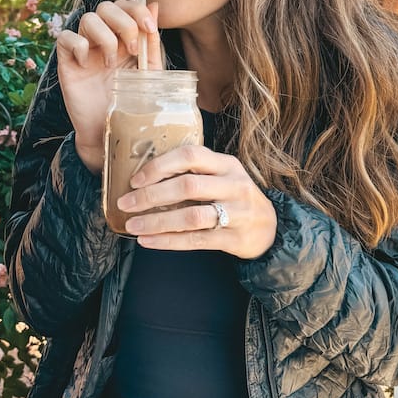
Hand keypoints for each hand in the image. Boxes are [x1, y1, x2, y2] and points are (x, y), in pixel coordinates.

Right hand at [55, 0, 162, 172]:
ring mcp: (83, 48)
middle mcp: (102, 38)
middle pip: (106, 6)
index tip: (149, 28)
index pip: (125, 6)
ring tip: (111, 62)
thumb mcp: (148, 71)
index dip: (137, 9)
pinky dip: (78, 46)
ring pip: (87, 19)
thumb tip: (155, 5)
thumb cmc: (130, 102)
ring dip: (104, 37)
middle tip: (131, 50)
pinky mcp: (66, 61)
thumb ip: (150, 41)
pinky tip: (88, 65)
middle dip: (123, 23)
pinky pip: (65, 38)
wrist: (109, 131)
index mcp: (122, 37)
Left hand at [115, 144, 277, 259]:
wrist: (271, 228)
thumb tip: (145, 176)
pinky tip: (148, 241)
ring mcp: (237, 213)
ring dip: (157, 221)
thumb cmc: (234, 198)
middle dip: (151, 195)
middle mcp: (234, 186)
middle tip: (125, 203)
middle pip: (188, 186)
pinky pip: (196, 240)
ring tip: (132, 225)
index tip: (136, 179)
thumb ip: (195, 172)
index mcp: (227, 164)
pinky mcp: (234, 239)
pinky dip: (168, 241)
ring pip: (191, 216)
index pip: (190, 156)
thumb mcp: (223, 176)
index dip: (160, 165)